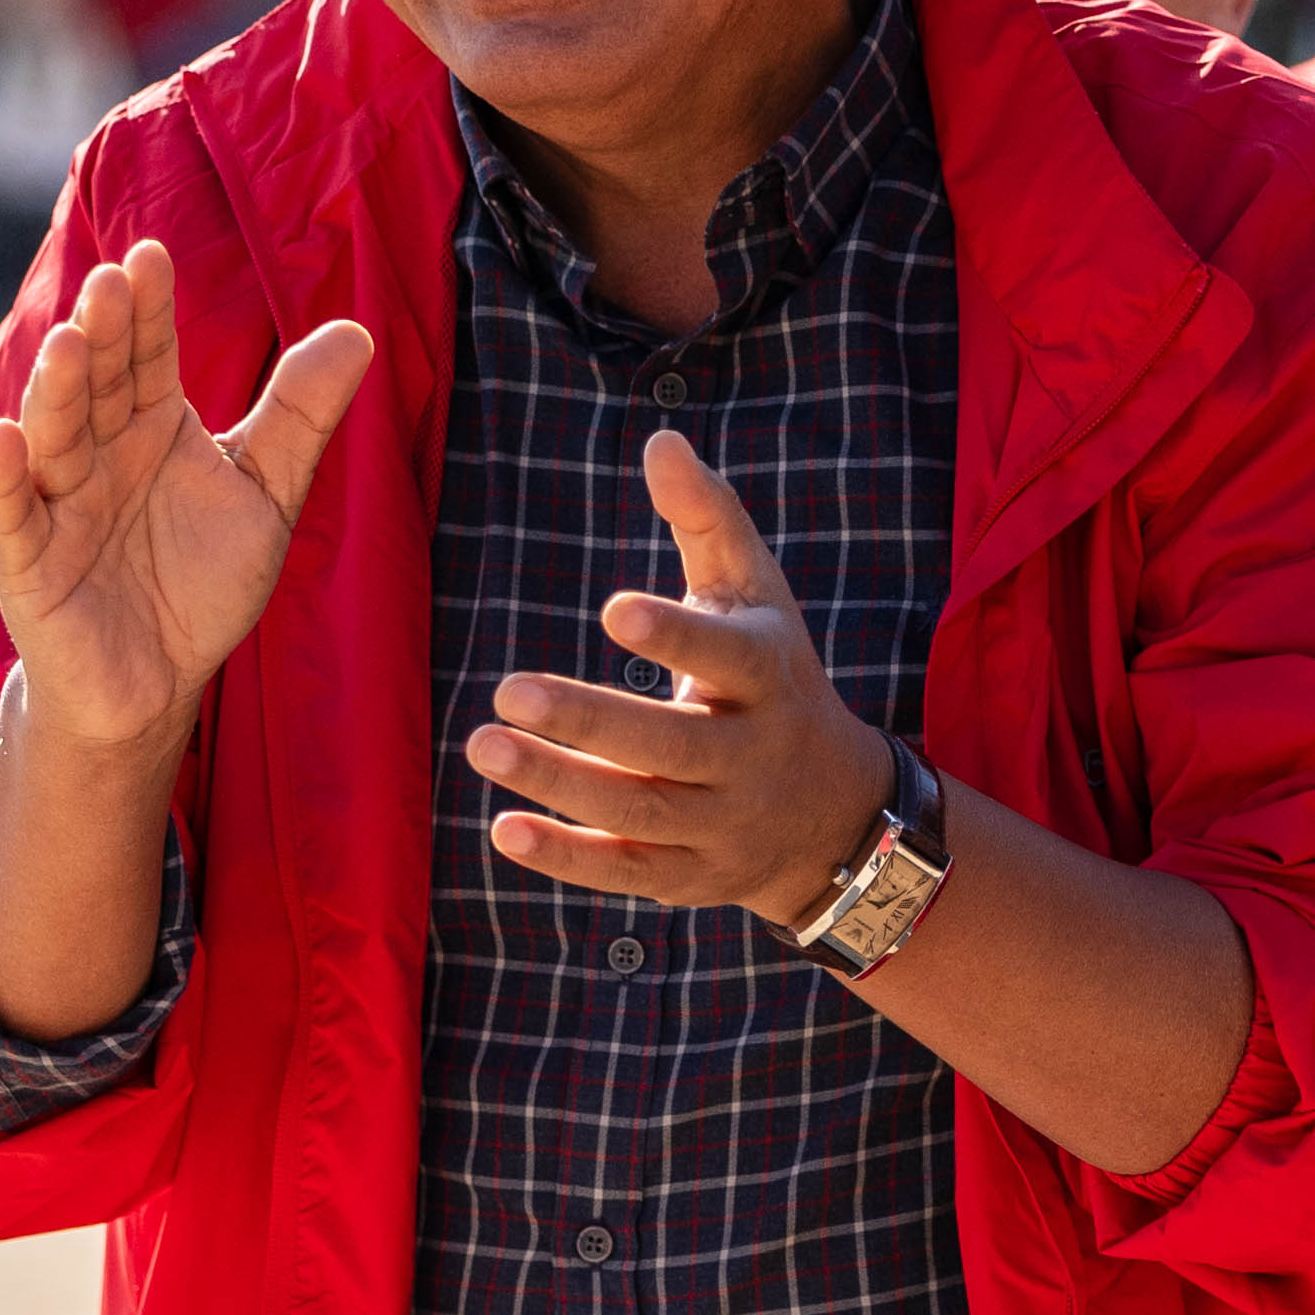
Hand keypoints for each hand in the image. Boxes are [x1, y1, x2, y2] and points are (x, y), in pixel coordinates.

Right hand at [0, 241, 373, 762]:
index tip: (151, 256)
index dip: (150, 309)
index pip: (149, 355)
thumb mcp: (266, 495)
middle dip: (104, 335)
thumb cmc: (200, 583)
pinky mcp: (31, 566)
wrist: (156, 684)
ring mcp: (59, 505)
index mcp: (151, 424)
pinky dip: (7, 481)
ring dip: (57, 392)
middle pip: (99, 384)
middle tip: (111, 283)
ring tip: (70, 346)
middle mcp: (99, 452)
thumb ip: (299, 416)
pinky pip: (16, 518)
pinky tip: (9, 441)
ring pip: (54, 437)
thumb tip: (357, 331)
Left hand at [463, 433, 894, 930]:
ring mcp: (722, 824)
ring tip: (484, 746)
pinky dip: (567, 858)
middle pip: (673, 746)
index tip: (616, 609)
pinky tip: (504, 829)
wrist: (830, 813)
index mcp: (766, 676)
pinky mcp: (689, 875)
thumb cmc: (770, 675)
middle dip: (592, 721)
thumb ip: (706, 516)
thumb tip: (660, 439)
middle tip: (510, 689)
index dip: (677, 635)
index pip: (728, 656)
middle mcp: (750, 756)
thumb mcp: (754, 592)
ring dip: (561, 784)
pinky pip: (627, 870)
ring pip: (642, 811)